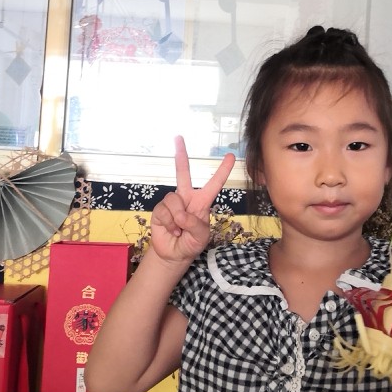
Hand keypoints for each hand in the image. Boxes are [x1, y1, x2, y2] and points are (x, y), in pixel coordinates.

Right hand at [147, 137, 235, 264]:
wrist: (173, 254)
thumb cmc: (191, 244)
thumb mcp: (201, 237)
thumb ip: (195, 224)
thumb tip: (181, 214)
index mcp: (202, 202)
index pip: (214, 184)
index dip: (223, 170)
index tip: (231, 156)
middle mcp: (187, 198)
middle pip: (183, 173)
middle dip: (181, 155)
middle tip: (178, 137)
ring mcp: (172, 203)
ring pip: (174, 199)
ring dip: (177, 218)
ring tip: (179, 229)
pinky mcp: (160, 210)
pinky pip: (164, 211)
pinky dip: (169, 224)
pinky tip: (172, 230)